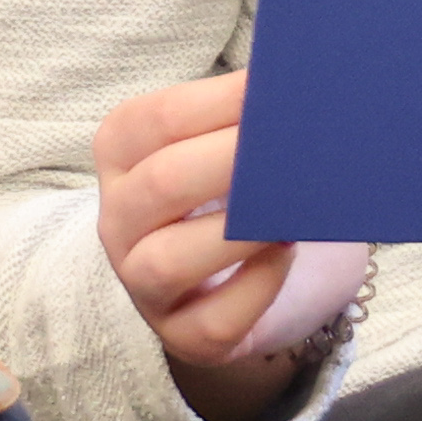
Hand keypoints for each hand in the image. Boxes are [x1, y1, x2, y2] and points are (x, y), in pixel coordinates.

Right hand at [94, 75, 372, 420]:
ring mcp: (143, 284)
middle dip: (229, 160)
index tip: (278, 86)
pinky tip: (285, 256)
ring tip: (288, 208)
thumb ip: (249, 118)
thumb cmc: (241, 192)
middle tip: (290, 144)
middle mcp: (120, 218)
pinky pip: (211, 321)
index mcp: (124, 152)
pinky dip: (254, 287)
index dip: (220, 101)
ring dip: (235, 231)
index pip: (158, 119)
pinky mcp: (183, 336)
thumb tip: (301, 84)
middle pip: (161, 184)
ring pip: (167, 262)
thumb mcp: (233, 147)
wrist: (252, 277)